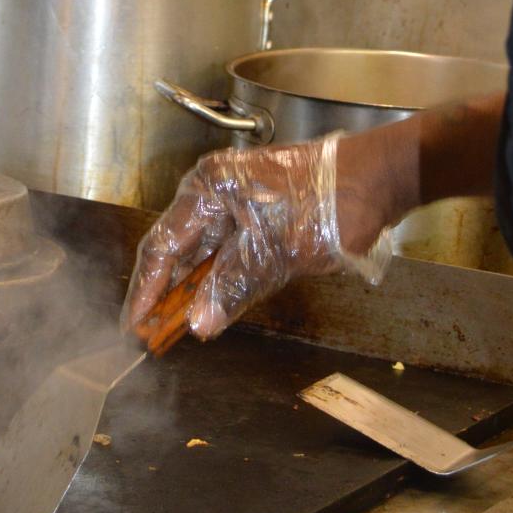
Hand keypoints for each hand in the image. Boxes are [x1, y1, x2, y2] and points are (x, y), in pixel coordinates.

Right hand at [124, 133, 395, 341]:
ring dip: (196, 288)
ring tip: (178, 326)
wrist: (378, 181)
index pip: (161, 245)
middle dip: (167, 291)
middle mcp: (217, 190)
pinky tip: (215, 305)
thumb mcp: (271, 253)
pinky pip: (232, 250)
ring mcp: (242, 201)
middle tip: (153, 332)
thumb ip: (229, 288)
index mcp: (208, 188)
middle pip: (180, 247)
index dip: (146, 289)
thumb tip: (197, 323)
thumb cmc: (325, 203)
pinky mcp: (264, 214)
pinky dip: (222, 278)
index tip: (134, 324)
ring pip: (207, 252)